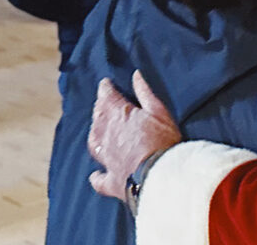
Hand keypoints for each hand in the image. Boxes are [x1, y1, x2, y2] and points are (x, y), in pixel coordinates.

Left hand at [88, 71, 182, 201]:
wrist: (160, 175)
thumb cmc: (162, 141)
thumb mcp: (159, 111)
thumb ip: (145, 93)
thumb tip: (136, 75)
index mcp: (118, 117)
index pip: (107, 97)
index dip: (105, 89)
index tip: (104, 83)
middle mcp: (107, 136)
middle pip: (98, 118)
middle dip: (98, 108)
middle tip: (100, 102)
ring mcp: (107, 159)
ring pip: (94, 142)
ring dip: (94, 133)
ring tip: (97, 127)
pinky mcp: (112, 181)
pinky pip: (99, 179)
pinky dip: (96, 177)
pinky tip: (94, 175)